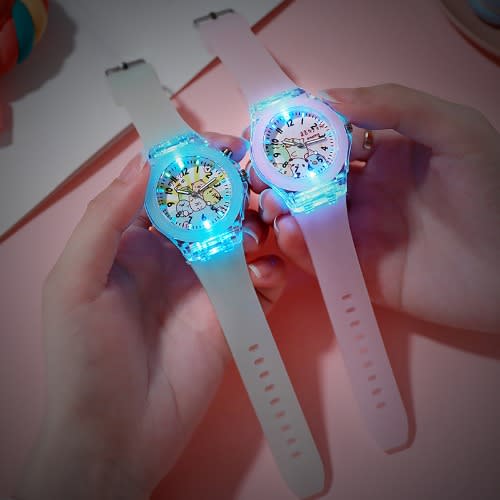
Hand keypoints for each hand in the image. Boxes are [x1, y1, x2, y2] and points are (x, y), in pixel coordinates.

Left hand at [16, 134, 285, 499]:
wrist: (118, 434)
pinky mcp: (232, 314)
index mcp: (133, 241)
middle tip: (259, 181)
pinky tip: (263, 275)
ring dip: (259, 223)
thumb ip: (106, 218)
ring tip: (265, 224)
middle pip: (212, 207)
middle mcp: (172, 256)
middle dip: (236, 187)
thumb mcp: (76, 282)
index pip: (168, 187)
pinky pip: (260, 282)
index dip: (193, 162)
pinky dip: (269, 271)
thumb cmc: (85, 358)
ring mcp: (206, 285)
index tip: (224, 145)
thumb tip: (144, 163)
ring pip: (242, 237)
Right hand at [254, 84, 499, 332]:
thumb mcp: (453, 130)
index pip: (330, 140)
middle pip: (310, 180)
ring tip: (271, 205)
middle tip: (258, 174)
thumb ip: (396, 104)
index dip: (300, 134)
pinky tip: (291, 232)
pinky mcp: (356, 268)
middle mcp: (365, 191)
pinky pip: (319, 256)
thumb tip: (328, 97)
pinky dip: (298, 245)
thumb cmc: (490, 191)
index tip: (270, 132)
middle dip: (280, 175)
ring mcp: (359, 230)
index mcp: (384, 155)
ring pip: (307, 217)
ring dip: (282, 209)